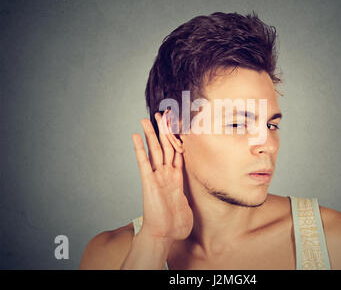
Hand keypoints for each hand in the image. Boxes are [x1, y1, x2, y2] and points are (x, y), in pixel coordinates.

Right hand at [131, 110, 192, 242]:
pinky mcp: (149, 182)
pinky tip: (136, 136)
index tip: (177, 124)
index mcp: (177, 178)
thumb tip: (195, 196)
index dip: (178, 138)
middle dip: (164, 130)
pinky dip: (139, 149)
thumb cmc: (175, 225)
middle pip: (165, 147)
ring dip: (151, 134)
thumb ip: (190, 196)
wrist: (163, 236)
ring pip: (155, 150)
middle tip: (162, 114)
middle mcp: (166, 174)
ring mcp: (157, 177)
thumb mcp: (188, 206)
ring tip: (146, 119)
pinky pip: (143, 162)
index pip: (178, 152)